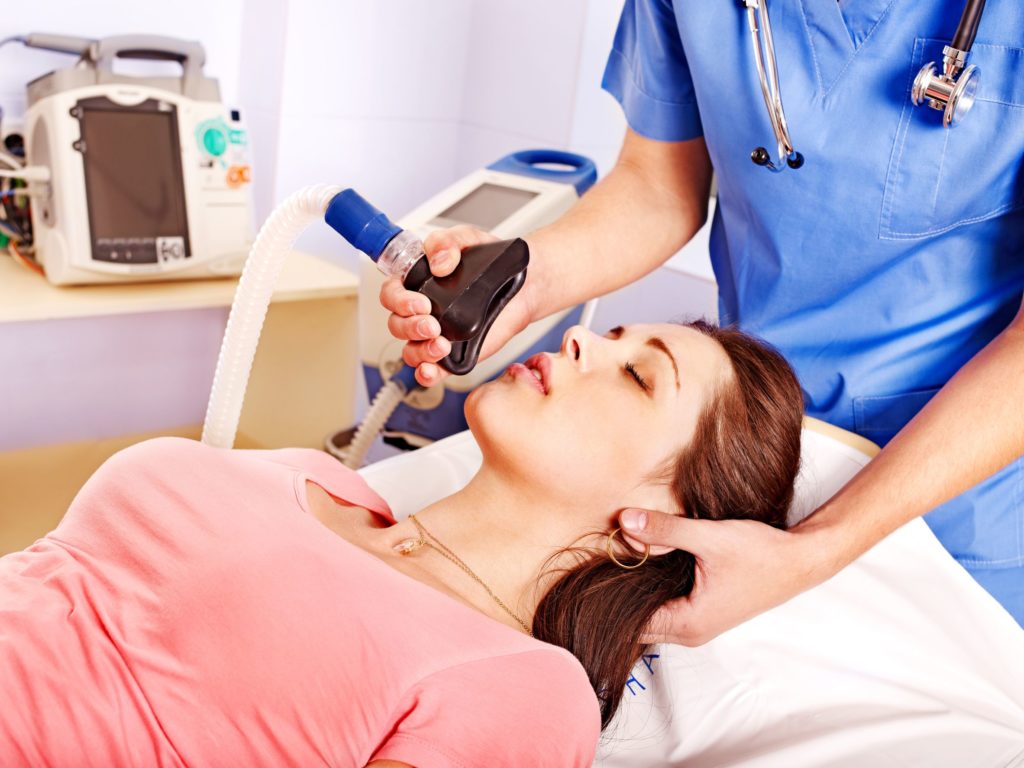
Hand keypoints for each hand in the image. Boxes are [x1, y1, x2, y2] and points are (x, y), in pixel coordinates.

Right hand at [378, 225, 533, 386]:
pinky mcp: (454, 354)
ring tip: (442, 344)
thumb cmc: (492, 262)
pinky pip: (432, 370)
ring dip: (420, 351)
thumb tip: (439, 263)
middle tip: (432, 324)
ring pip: (410, 350)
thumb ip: (447, 242)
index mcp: (418, 283)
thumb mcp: (468, 239)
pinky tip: (431, 370)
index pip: (391, 294)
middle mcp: (422, 311)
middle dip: (411, 327)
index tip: (421, 302)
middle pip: (397, 325)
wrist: (523, 283)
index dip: (399, 301)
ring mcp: (436, 335)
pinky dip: (426, 374)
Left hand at [618, 508, 836, 645]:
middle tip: (607, 556)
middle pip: (636, 622)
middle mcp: (689, 632)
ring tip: (626, 554)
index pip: (629, 624)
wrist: (799, 561)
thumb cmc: (761, 553)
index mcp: (688, 624)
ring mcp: (696, 625)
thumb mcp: (709, 537)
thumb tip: (625, 521)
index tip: (597, 567)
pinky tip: (649, 559)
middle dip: (620, 592)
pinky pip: (664, 606)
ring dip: (637, 588)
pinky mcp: (702, 612)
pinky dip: (653, 586)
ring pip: (650, 614)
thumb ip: (665, 530)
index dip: (610, 596)